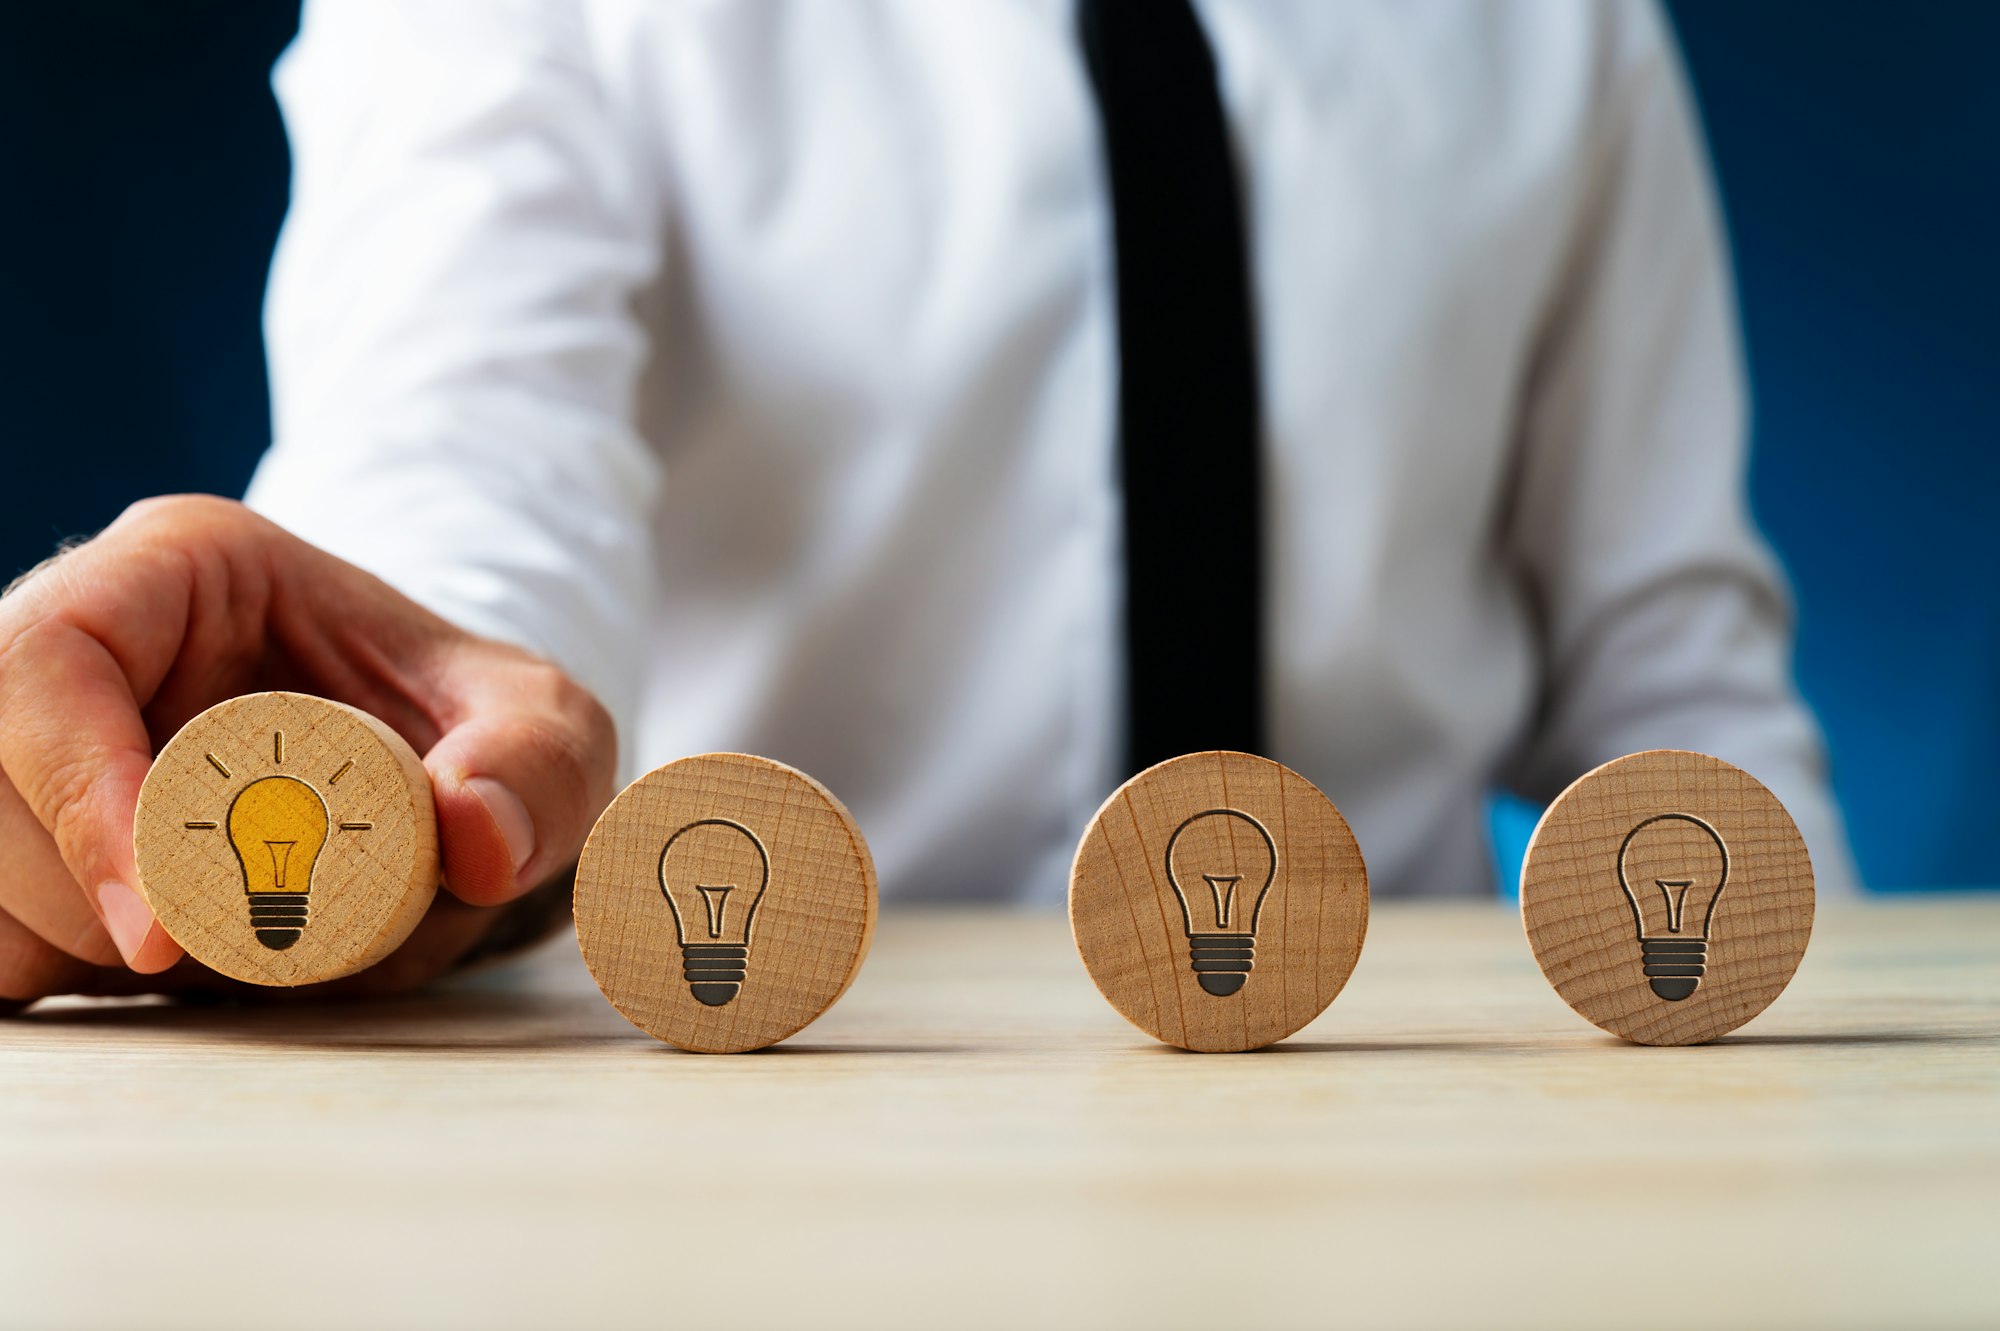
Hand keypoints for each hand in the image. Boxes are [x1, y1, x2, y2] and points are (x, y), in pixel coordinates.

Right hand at [0, 495, 615, 1007]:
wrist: (430, 774)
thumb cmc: (473, 729)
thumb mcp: (546, 729)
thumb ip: (535, 771)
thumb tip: (474, 839)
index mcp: (179, 569)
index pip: (50, 664)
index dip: (83, 801)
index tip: (163, 934)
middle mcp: (73, 638)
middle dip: (89, 902)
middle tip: (231, 951)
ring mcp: (25, 737)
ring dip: (73, 949)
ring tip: (222, 947)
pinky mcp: (18, 825)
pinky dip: (51, 972)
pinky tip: (158, 967)